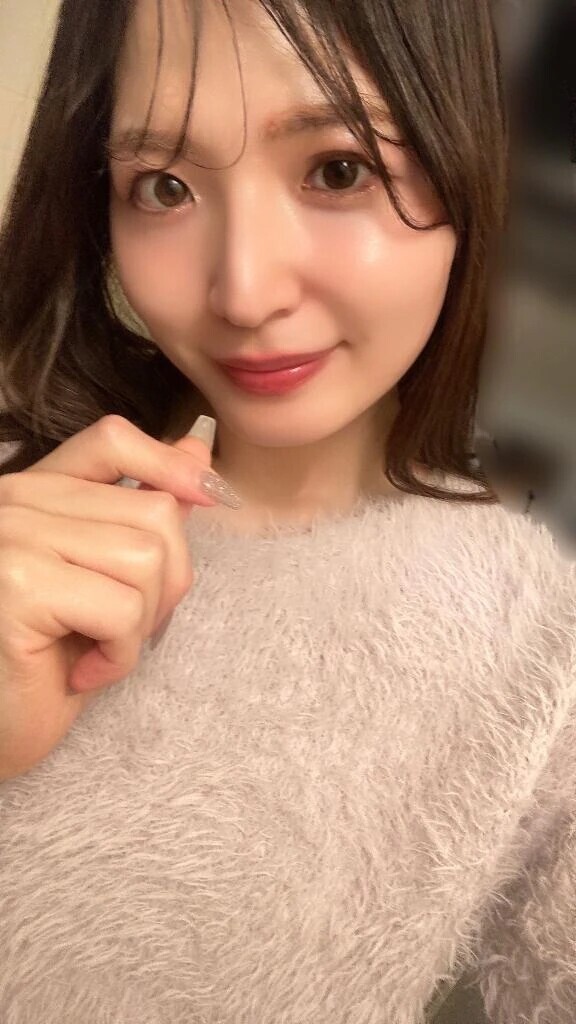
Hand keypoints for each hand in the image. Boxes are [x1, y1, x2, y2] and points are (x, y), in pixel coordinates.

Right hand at [0, 415, 233, 780]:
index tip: (210, 496)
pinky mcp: (19, 586)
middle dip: (166, 583)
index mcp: (35, 492)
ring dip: (142, 623)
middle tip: (123, 629)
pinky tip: (82, 673)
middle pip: (153, 512)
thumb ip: (140, 514)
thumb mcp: (102, 579)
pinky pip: (122, 609)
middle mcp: (15, 502)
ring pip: (146, 559)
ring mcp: (13, 538)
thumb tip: (197, 451)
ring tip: (98, 649)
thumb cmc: (45, 662)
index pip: (111, 439)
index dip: (169, 464)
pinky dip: (120, 655)